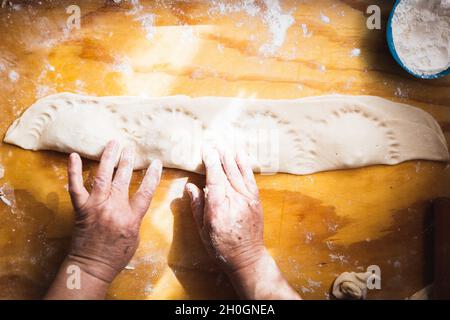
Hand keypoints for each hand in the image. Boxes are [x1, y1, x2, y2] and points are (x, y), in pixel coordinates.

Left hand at [67, 140, 161, 282]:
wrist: (91, 267)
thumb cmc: (115, 256)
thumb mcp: (134, 237)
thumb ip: (134, 216)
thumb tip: (134, 200)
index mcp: (130, 218)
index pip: (145, 192)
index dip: (152, 176)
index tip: (156, 163)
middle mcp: (114, 209)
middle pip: (123, 180)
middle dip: (127, 161)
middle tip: (130, 148)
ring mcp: (96, 207)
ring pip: (102, 177)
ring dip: (108, 158)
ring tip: (113, 144)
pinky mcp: (81, 208)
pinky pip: (75, 187)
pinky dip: (73, 171)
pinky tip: (73, 156)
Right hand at [185, 146, 264, 273]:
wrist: (247, 257)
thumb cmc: (221, 247)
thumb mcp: (203, 230)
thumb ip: (197, 206)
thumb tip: (191, 187)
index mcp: (218, 208)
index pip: (214, 178)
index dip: (210, 161)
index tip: (206, 149)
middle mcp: (234, 201)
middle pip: (226, 172)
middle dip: (220, 155)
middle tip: (214, 141)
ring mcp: (247, 199)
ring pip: (238, 172)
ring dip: (231, 156)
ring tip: (225, 144)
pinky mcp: (255, 200)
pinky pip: (250, 179)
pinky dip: (245, 166)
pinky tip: (240, 155)